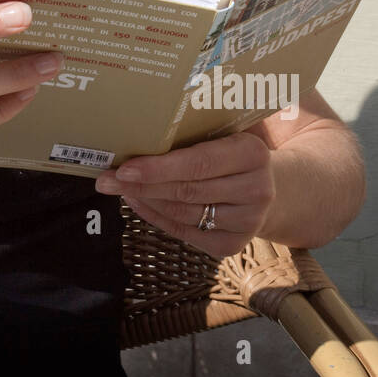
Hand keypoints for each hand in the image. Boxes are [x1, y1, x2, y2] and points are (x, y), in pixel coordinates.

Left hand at [94, 132, 275, 256]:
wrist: (271, 188)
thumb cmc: (234, 155)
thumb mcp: (227, 135)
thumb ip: (195, 134)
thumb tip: (137, 131)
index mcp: (253, 154)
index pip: (199, 163)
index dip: (159, 168)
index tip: (125, 167)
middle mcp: (256, 190)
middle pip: (186, 190)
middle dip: (141, 185)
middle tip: (106, 179)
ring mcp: (247, 222)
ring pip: (182, 213)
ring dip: (145, 200)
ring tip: (118, 188)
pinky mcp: (233, 245)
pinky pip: (183, 232)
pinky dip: (156, 216)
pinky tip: (138, 202)